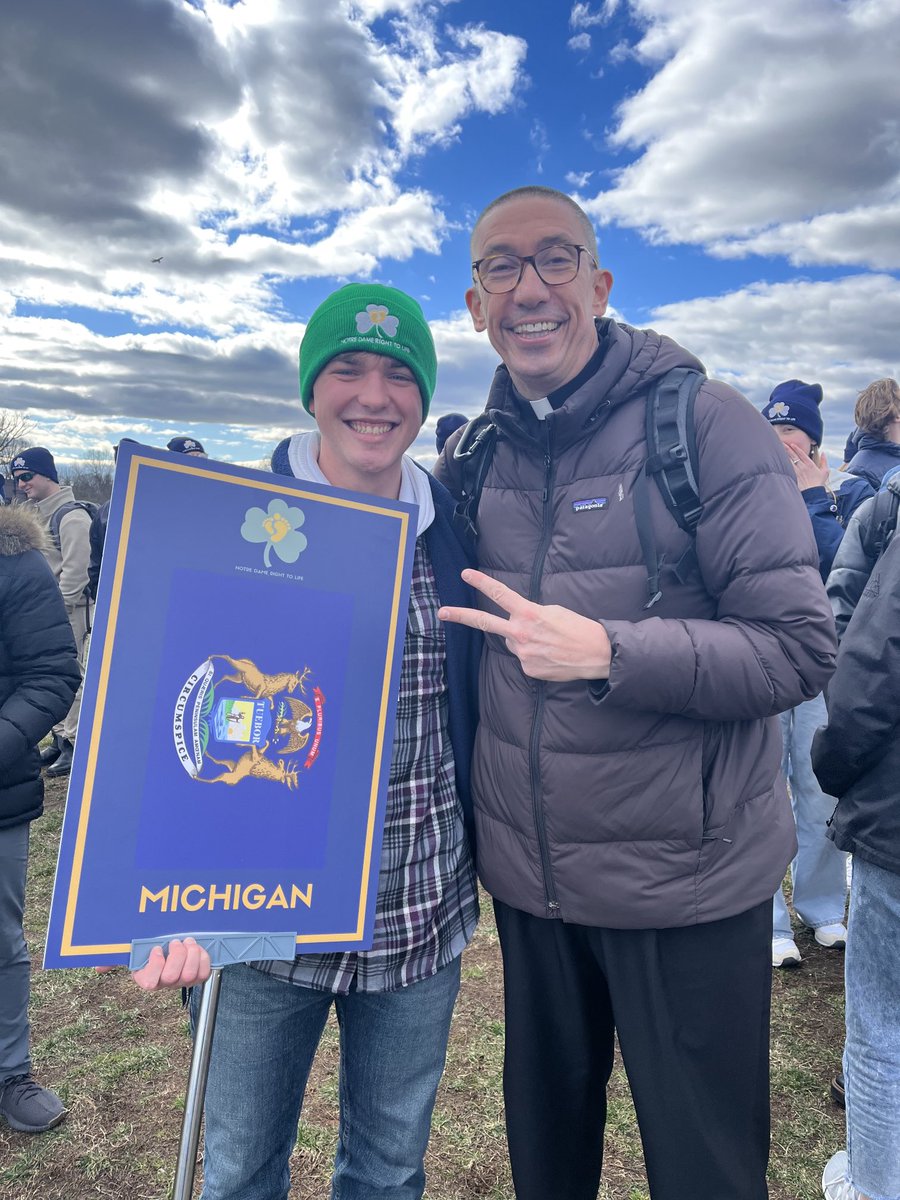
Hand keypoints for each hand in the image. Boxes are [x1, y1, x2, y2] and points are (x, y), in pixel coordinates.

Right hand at [130, 937, 210, 990]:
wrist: (169, 951)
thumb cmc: (157, 948)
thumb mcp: (147, 945)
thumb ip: (147, 944)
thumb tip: (154, 940)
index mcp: (147, 977)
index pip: (149, 982)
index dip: (155, 963)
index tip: (157, 948)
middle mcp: (165, 984)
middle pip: (171, 977)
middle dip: (177, 954)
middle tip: (176, 942)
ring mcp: (181, 983)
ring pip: (189, 975)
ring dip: (191, 954)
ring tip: (188, 942)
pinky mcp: (196, 979)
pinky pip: (203, 973)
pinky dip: (203, 958)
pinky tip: (198, 949)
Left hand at [439, 569, 611, 680]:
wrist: (597, 655)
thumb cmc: (578, 628)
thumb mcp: (554, 611)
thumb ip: (530, 614)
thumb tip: (517, 623)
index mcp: (529, 614)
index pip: (500, 594)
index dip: (482, 583)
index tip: (465, 574)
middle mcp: (521, 634)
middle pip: (485, 623)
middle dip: (461, 616)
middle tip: (442, 612)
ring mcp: (523, 654)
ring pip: (513, 643)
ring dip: (525, 641)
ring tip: (548, 643)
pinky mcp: (528, 670)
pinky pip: (525, 659)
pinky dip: (535, 656)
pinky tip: (551, 655)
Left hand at [784, 439, 828, 489]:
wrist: (812, 493)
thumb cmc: (819, 483)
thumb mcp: (825, 471)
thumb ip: (824, 461)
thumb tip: (823, 453)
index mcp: (810, 464)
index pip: (802, 454)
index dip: (796, 448)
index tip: (791, 444)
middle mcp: (802, 467)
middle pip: (793, 456)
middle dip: (787, 449)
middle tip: (782, 443)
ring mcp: (797, 472)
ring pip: (789, 462)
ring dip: (784, 456)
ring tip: (779, 450)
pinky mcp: (793, 477)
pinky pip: (787, 469)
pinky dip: (783, 465)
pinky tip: (778, 462)